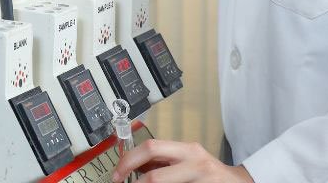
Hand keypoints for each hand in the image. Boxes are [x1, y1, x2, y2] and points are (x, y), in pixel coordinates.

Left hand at [113, 139, 254, 182]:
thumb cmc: (210, 173)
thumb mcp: (187, 160)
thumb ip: (164, 161)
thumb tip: (134, 165)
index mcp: (187, 150)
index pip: (151, 148)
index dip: (129, 161)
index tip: (117, 173)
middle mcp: (195, 163)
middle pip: (154, 174)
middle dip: (134, 179)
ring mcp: (200, 180)